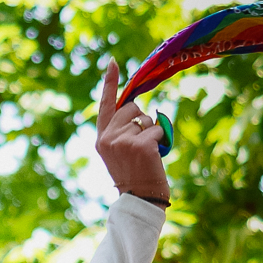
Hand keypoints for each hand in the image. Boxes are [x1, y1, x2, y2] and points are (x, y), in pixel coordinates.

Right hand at [96, 61, 169, 203]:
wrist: (140, 199)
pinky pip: (158, 130)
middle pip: (132, 108)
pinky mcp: (139, 145)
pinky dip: (162, 141)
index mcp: (101, 138)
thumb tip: (136, 107)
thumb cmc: (134, 175)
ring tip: (147, 154)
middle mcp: (108, 137)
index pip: (105, 105)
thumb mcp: (119, 151)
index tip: (114, 62)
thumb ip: (121, 130)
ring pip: (146, 119)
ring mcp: (123, 141)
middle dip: (141, 120)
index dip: (110, 83)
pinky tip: (154, 156)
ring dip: (152, 133)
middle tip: (141, 145)